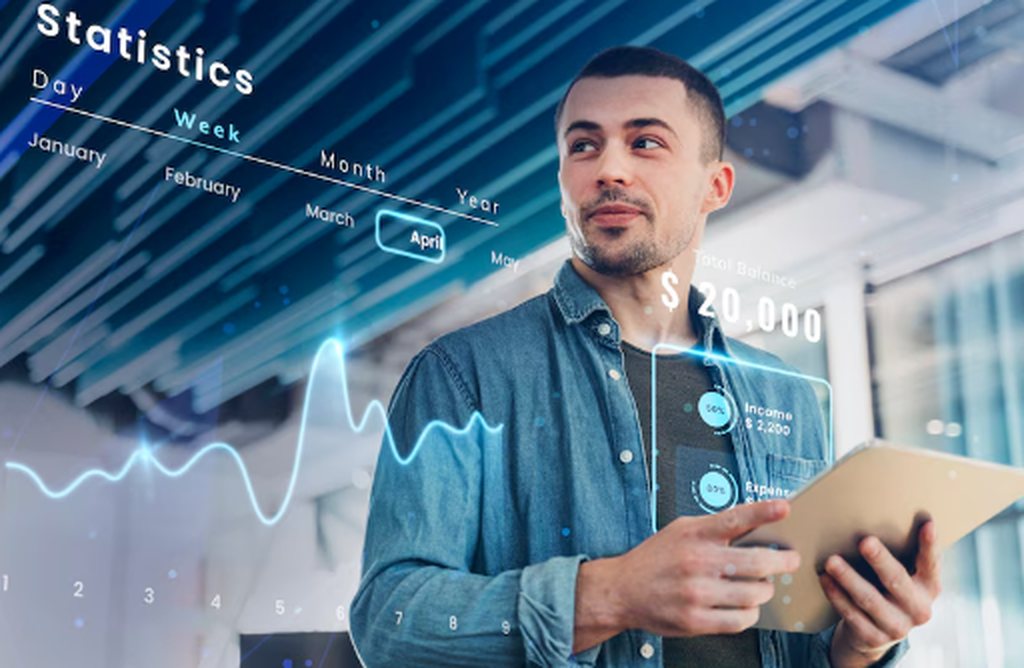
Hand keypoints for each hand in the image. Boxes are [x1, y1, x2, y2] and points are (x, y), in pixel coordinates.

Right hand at [574, 500, 798, 650]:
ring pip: (754, 594)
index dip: (763, 511)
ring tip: (761, 586)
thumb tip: (758, 524)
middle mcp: (697, 562)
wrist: (622, 590)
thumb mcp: (681, 530)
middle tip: (790, 560)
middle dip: (783, 561)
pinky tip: (746, 606)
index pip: (735, 518)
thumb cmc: (655, 559)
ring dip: (765, 590)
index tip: (785, 507)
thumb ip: (715, 527)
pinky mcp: (695, 620)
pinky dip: (750, 613)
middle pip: (757, 562)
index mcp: (694, 534)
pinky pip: (740, 620)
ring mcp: (696, 593)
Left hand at [822, 520, 941, 667]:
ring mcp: (898, 627)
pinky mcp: (874, 638)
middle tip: (865, 541)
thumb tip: (874, 516)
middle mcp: (919, 609)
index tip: (927, 524)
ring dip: (849, 578)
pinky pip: (851, 614)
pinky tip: (825, 579)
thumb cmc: (886, 588)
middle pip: (897, 581)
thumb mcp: (901, 574)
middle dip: (880, 560)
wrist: (876, 631)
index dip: (930, 545)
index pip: (931, 563)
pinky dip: (836, 595)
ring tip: (832, 560)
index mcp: (929, 587)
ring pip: (869, 599)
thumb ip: (897, 554)